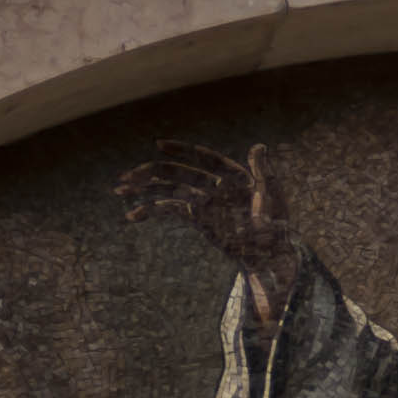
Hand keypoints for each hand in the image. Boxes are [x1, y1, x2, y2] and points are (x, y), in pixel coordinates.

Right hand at [116, 140, 301, 321]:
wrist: (270, 253)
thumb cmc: (277, 223)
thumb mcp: (272, 197)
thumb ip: (264, 172)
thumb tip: (259, 145)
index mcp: (232, 175)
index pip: (203, 158)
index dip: (181, 150)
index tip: (158, 144)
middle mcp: (215, 185)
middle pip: (180, 173)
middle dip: (153, 173)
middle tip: (128, 176)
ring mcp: (205, 201)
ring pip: (171, 190)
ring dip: (146, 188)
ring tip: (120, 189)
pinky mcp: (198, 218)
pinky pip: (172, 210)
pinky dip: (153, 211)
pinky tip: (133, 214)